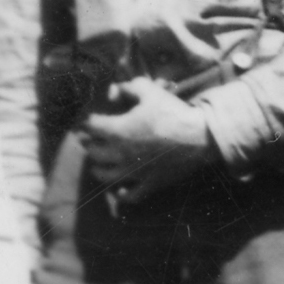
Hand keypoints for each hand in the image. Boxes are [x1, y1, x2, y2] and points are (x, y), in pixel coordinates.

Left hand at [82, 82, 219, 203]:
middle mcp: (120, 154)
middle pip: (93, 151)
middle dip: (88, 143)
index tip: (83, 119)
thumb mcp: (150, 91)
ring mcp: (133, 172)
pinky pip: (129, 196)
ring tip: (97, 163)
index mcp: (118, 131)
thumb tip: (114, 90)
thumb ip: (129, 87)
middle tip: (88, 138)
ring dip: (97, 167)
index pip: (90, 126)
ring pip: (104, 175)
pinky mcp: (149, 184)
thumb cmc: (173, 113)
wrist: (200, 138)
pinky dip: (121, 194)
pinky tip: (119, 190)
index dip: (84, 121)